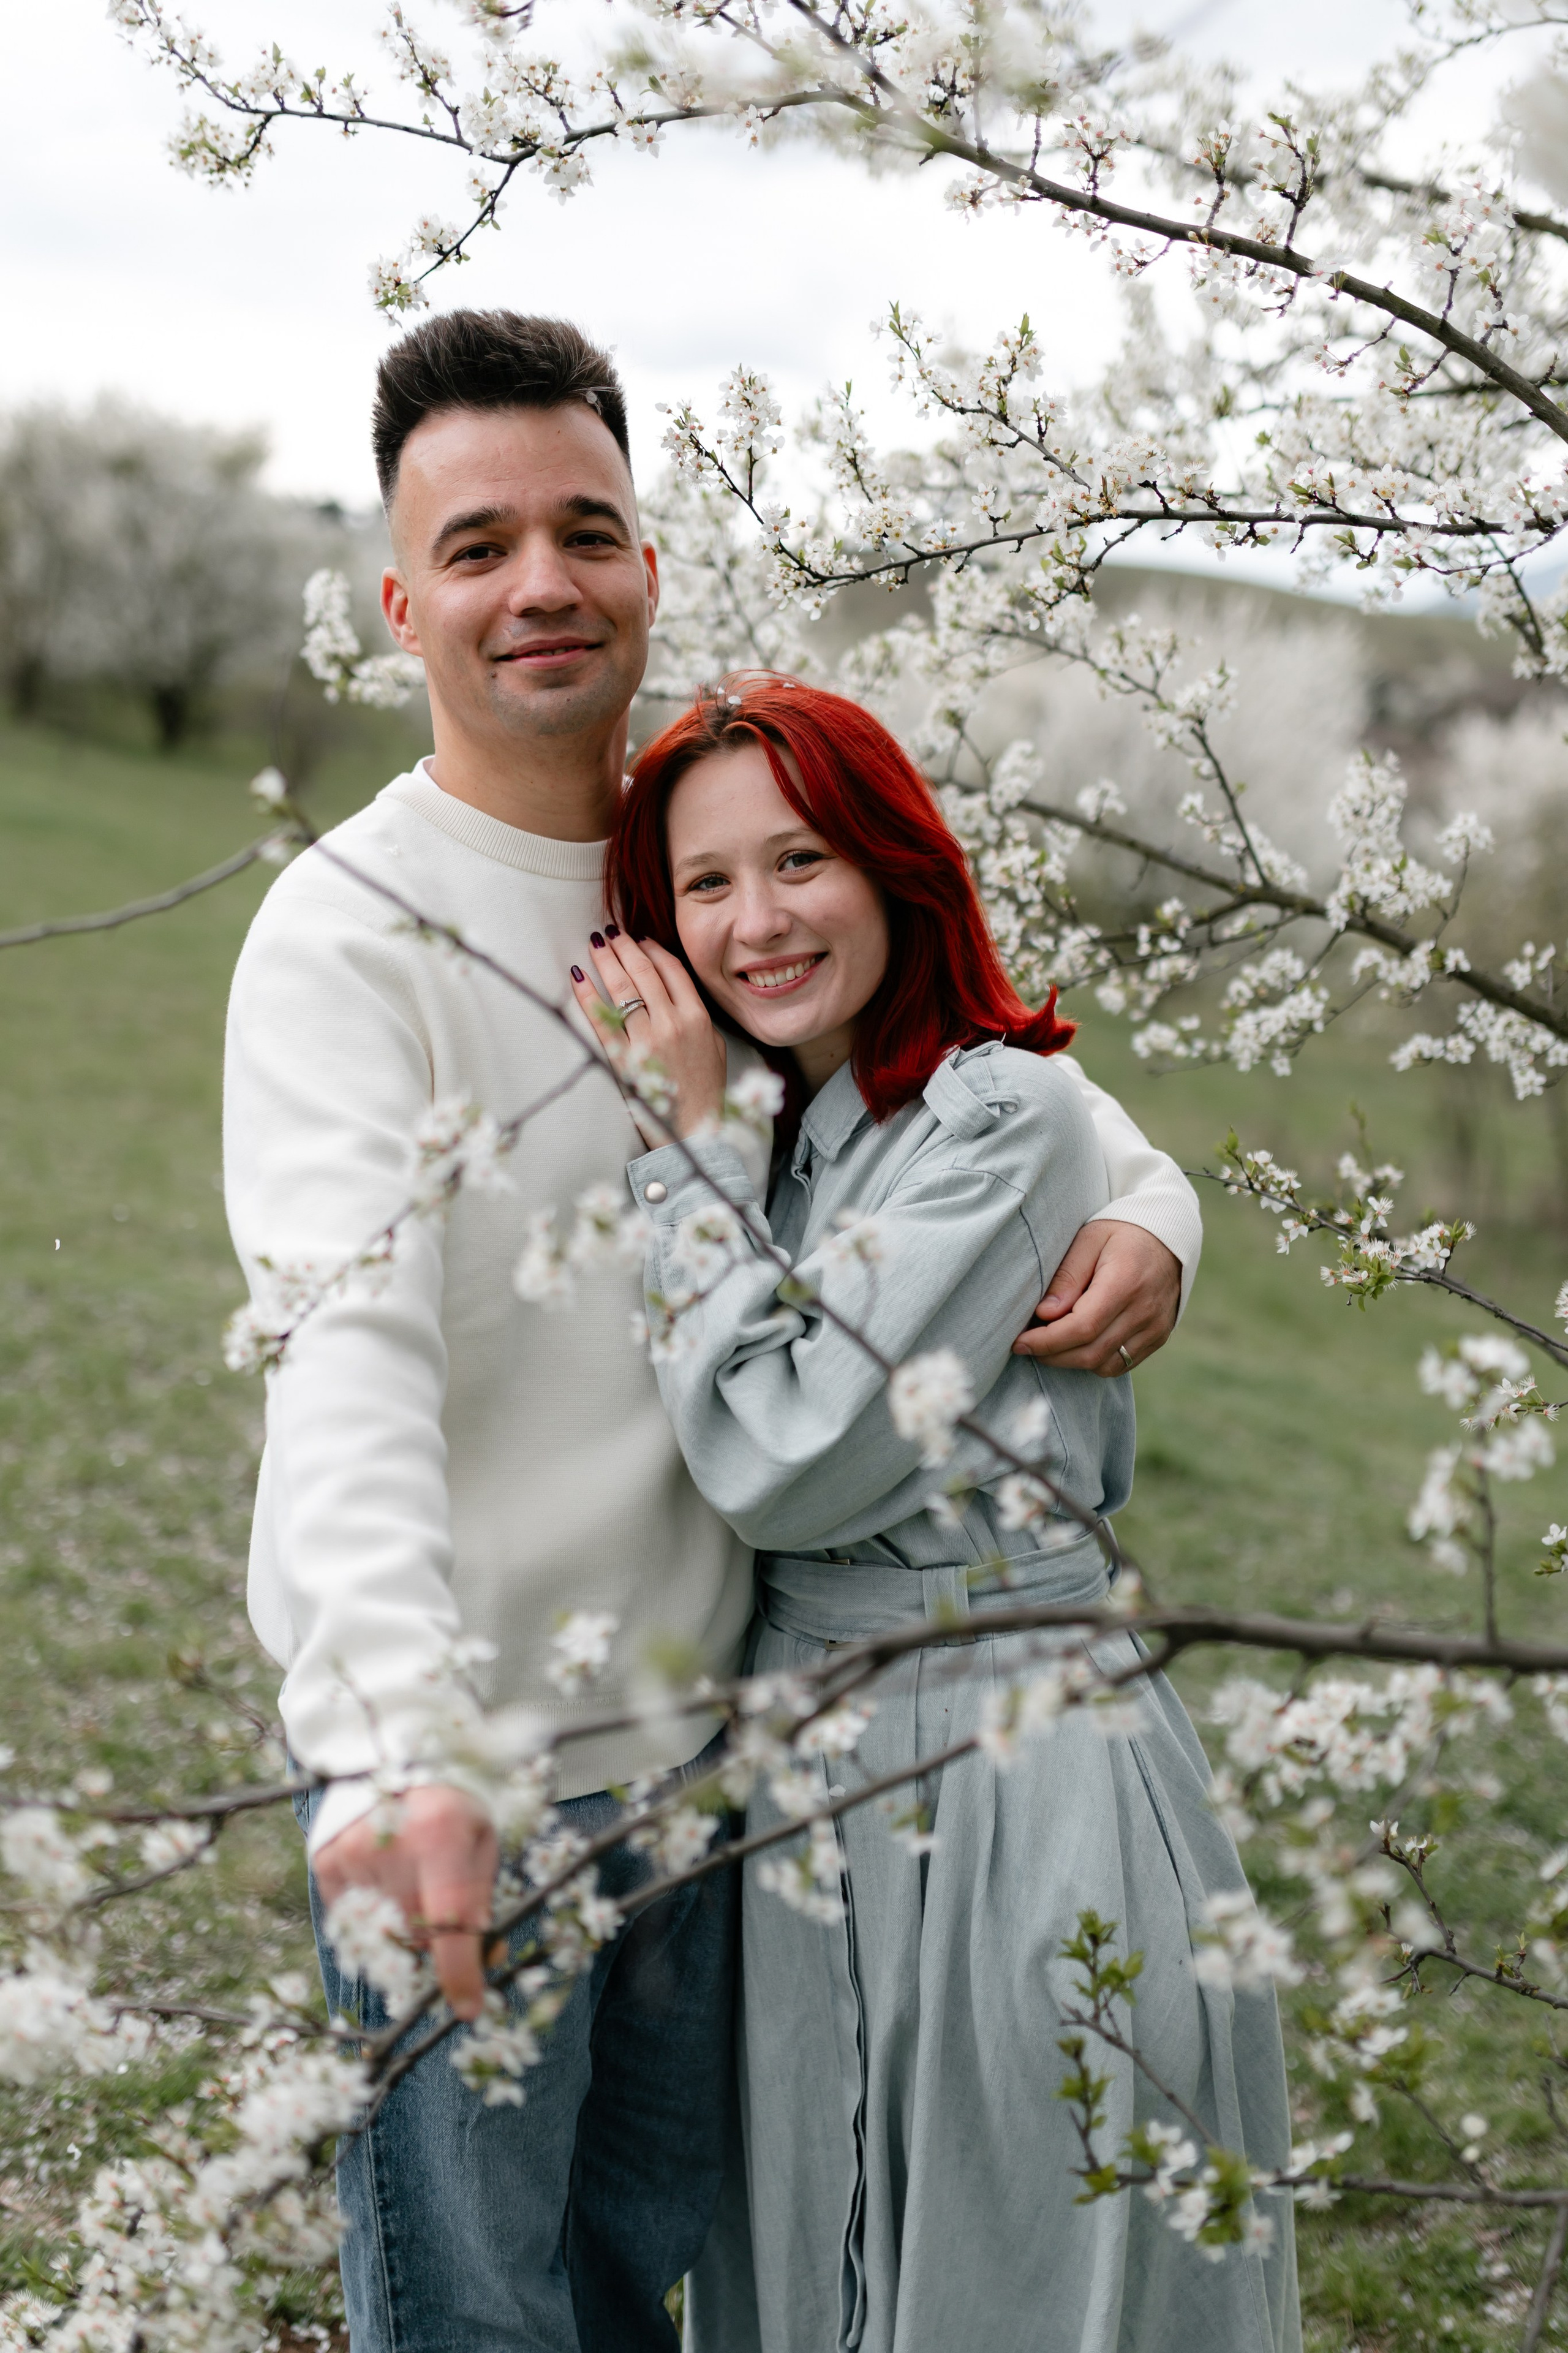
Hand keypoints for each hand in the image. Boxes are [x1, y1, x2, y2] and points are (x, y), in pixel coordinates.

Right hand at [313, 1784, 499, 2022]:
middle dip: (438, 1941)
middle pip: (417, 1935)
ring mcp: (351, 1855)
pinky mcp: (326, 1862)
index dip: (459, 1973)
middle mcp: (389, 1846)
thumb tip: (483, 1956)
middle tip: (446, 1915)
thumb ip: (482, 1895)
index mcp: (440, 1833)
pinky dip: (375, 1915)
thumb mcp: (483, 1836)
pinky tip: (387, 1879)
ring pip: (384, 1933)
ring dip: (405, 1927)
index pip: (449, 1922)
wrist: (395, 1752)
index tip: (467, 2006)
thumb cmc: (453, 1799)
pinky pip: (354, 1920)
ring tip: (415, 1883)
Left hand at [571, 927, 726, 1141]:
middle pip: (643, 972)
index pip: (672, 970)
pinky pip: (601, 1019)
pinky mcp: (623, 1059)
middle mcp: (672, 1023)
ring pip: (622, 989)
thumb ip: (697, 1015)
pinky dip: (587, 995)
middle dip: (624, 947)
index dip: (653, 949)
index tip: (640, 939)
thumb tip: (674, 990)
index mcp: (697, 1017)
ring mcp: (646, 1040)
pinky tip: (577, 977)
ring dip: (606, 961)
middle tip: (610, 932)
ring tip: (595, 944)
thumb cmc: (706, 1090)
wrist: (694, 1131)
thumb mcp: (714, 1045)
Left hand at [1011, 1220, 1181, 1374]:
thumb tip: (1044, 1314)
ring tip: (1050, 1346)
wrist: (1168, 1238)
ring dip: (1071, 1362)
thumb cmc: (1121, 1234)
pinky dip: (1094, 1362)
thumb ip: (1067, 1277)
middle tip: (1027, 1346)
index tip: (1020, 1342)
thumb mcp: (1089, 1239)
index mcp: (1125, 1283)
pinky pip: (1121, 1365)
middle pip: (1091, 1352)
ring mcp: (1155, 1328)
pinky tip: (1078, 1346)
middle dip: (1052, 1355)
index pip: (1082, 1327)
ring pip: (1105, 1365)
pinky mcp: (1158, 1338)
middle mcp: (1144, 1311)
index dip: (1047, 1341)